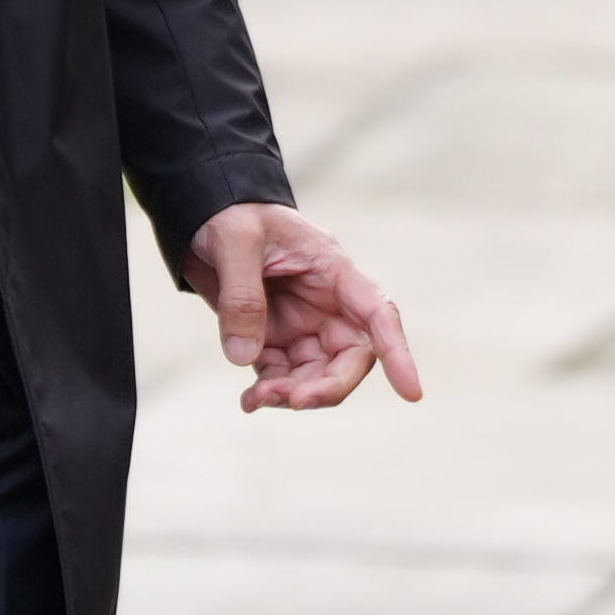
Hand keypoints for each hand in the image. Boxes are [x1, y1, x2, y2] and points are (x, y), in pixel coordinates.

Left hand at [184, 203, 422, 411]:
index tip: (411, 392)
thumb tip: (244, 358)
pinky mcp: (273, 338)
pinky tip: (250, 400)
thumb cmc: (231, 213)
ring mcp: (301, 324)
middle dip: (329, 387)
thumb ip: (242, 296)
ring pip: (316, 376)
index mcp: (333, 271)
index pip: (378, 315)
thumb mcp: (235, 242)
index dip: (397, 353)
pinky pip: (282, 376)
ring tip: (256, 398)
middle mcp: (326, 303)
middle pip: (350, 358)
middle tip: (294, 400)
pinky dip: (269, 393)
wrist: (203, 215)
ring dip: (292, 394)